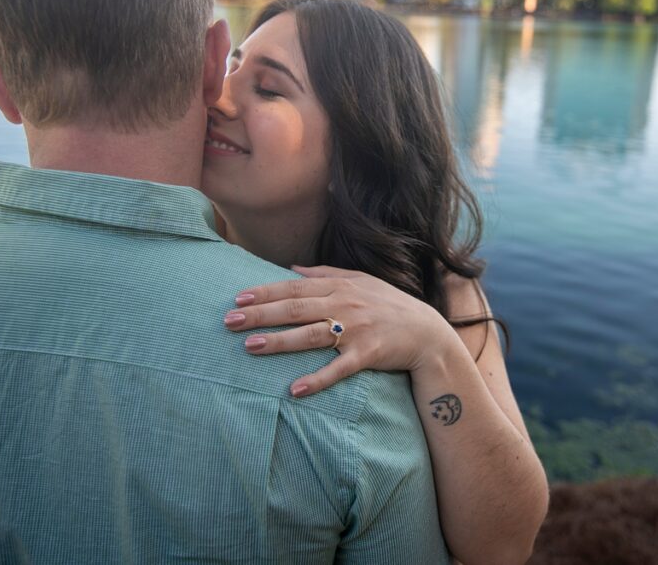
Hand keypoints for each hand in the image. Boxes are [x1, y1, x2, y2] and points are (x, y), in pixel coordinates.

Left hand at [223, 265, 459, 396]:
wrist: (427, 333)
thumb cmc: (389, 305)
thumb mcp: (360, 280)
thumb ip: (325, 273)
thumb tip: (291, 267)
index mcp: (341, 287)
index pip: (295, 288)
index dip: (265, 292)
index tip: (238, 297)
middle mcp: (345, 306)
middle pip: (296, 309)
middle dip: (262, 314)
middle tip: (230, 321)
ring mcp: (356, 331)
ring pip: (311, 336)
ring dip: (280, 342)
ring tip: (251, 347)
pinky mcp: (367, 356)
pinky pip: (338, 369)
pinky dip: (317, 379)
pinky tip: (294, 390)